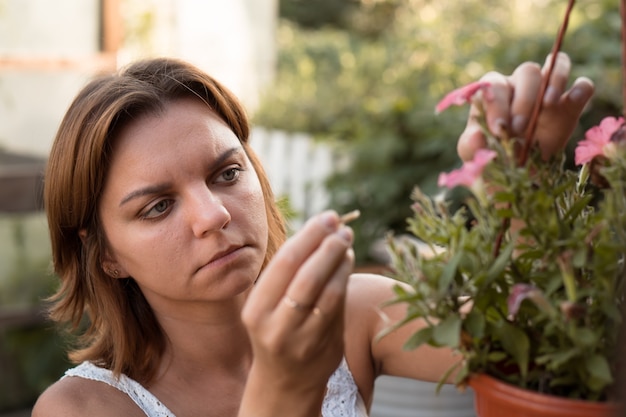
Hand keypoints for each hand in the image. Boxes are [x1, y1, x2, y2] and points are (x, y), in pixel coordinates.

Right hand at [240, 211, 353, 415]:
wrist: (284, 382)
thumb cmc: (277, 329)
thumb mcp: (268, 304)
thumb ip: (288, 272)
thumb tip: (320, 228)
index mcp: (256, 310)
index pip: (284, 264)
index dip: (309, 236)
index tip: (327, 217)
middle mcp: (275, 326)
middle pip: (306, 276)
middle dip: (327, 245)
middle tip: (342, 225)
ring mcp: (301, 339)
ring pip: (327, 291)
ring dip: (340, 260)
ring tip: (346, 240)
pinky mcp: (324, 347)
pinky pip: (338, 306)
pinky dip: (345, 279)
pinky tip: (347, 262)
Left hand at [457, 52, 594, 160]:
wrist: (517, 175)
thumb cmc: (491, 157)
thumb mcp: (475, 154)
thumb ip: (471, 145)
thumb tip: (476, 134)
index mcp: (495, 92)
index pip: (495, 84)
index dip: (497, 103)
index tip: (498, 128)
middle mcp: (521, 85)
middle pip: (527, 72)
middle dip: (524, 100)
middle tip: (519, 129)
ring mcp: (548, 92)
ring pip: (556, 65)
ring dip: (555, 79)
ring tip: (549, 104)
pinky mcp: (570, 105)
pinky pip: (583, 86)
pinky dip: (581, 89)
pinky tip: (573, 100)